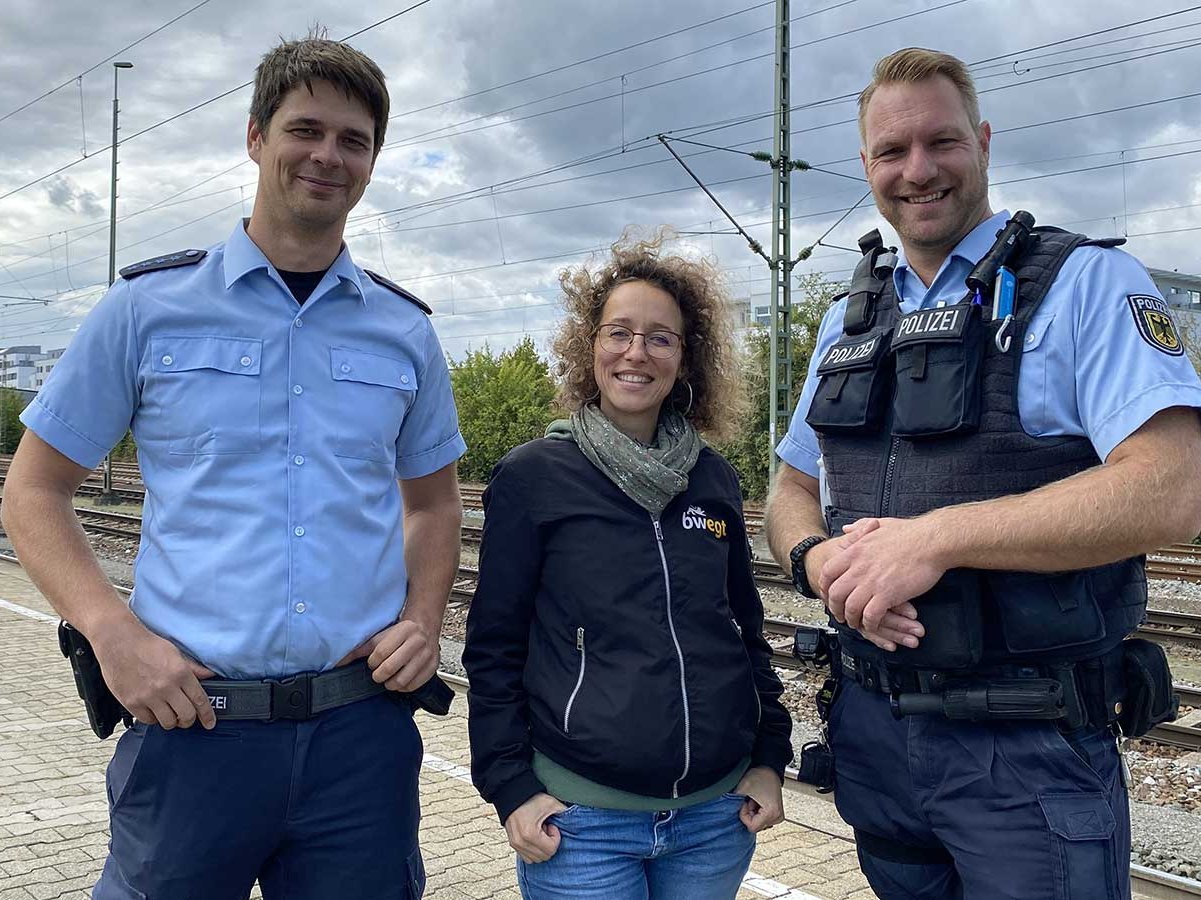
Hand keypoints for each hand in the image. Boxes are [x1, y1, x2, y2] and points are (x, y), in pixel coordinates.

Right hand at [90, 615, 214, 729]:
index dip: (207, 715)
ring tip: (170, 714)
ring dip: (171, 721)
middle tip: (186, 718)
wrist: (118, 642)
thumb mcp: (175, 652)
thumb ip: (193, 668)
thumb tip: (209, 675)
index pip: (200, 700)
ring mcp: (148, 696)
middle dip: (189, 720)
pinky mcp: (131, 703)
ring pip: (168, 722)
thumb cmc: (147, 645)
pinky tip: (154, 711)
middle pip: (186, 715)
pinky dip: (153, 719)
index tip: (209, 723)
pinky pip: (148, 721)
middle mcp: (166, 687)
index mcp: (180, 673)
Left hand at [340, 617, 439, 692]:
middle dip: (378, 676)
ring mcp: (427, 655)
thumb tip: (338, 664)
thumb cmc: (399, 634)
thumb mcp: (380, 636)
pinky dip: (403, 687)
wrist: (425, 628)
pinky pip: (414, 685)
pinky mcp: (432, 667)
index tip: (372, 663)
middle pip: (390, 667)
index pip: (381, 653)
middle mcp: (417, 642)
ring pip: (402, 680)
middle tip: (377, 674)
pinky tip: (399, 681)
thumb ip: (360, 649)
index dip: (372, 662)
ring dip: (390, 684)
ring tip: (388, 680)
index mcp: (403, 631)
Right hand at [504, 792, 567, 862]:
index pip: (551, 850)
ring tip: (540, 832)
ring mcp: (516, 845)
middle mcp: (521, 842)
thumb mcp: (550, 804)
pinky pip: (527, 857)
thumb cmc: (530, 799)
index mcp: (530, 834)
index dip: (555, 838)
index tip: (552, 826)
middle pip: (544, 857)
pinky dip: (534, 850)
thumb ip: (565, 813)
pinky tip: (534, 836)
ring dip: (541, 848)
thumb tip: (577, 819)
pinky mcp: (513, 844)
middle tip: (546, 828)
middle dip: (549, 844)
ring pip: (536, 860)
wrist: (513, 795)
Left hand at [732, 766, 783, 832]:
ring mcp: (778, 817)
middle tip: (751, 800)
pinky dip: (758, 813)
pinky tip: (759, 802)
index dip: (744, 815)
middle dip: (749, 814)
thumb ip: (733, 801)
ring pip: (758, 824)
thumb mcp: (743, 788)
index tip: (746, 802)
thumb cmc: (759, 776)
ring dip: (753, 813)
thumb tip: (723, 810)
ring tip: (755, 799)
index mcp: (772, 813)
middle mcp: (777, 817)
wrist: (770, 769)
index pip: (751, 827)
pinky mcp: (777, 814)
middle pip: (755, 826)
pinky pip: (763, 821)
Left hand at [822, 517, 946, 646]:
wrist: (932, 540)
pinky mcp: (888, 594)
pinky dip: (870, 623)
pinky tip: (874, 623)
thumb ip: (859, 527)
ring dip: (852, 618)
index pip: (827, 572)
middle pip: (835, 593)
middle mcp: (859, 567)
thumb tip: (846, 528)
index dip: (825, 586)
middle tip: (840, 614)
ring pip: (850, 607)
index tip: (829, 594)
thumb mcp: (878, 524)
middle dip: (835, 607)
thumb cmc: (911, 533)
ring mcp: (872, 582)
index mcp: (855, 552)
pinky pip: (871, 615)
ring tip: (856, 623)